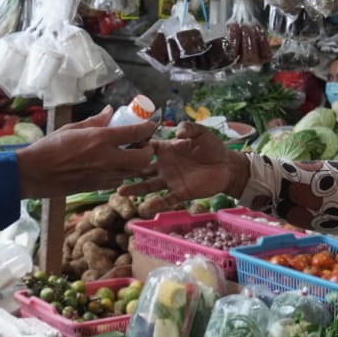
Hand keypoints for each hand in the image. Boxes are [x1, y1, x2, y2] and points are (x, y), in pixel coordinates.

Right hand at [16, 106, 155, 198]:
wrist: (34, 174)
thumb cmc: (49, 147)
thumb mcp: (71, 128)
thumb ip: (95, 121)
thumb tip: (110, 111)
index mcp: (99, 139)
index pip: (135, 132)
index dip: (148, 127)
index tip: (150, 125)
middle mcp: (106, 158)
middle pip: (143, 158)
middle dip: (147, 150)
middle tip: (142, 144)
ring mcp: (103, 176)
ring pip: (133, 172)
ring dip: (136, 163)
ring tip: (129, 153)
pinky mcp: (97, 188)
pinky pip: (119, 180)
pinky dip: (122, 173)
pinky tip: (113, 165)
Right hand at [119, 122, 250, 204]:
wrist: (227, 166)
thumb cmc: (212, 147)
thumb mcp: (201, 132)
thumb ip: (188, 128)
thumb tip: (176, 132)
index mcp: (166, 150)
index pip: (146, 148)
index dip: (134, 147)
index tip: (118, 148)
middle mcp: (164, 166)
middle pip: (141, 168)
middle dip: (127, 170)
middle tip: (110, 171)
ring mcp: (171, 181)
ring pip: (148, 186)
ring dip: (135, 189)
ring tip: (119, 191)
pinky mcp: (181, 193)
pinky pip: (166, 200)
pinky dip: (156, 204)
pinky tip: (145, 207)